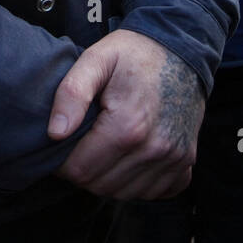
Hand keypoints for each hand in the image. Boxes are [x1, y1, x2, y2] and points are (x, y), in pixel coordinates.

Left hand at [47, 29, 205, 200]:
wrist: (181, 49)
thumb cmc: (134, 53)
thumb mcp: (96, 59)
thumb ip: (72, 93)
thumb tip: (55, 133)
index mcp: (128, 125)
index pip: (80, 170)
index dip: (62, 161)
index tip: (61, 141)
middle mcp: (155, 149)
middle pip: (100, 185)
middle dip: (83, 169)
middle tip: (81, 141)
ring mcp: (174, 158)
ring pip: (124, 193)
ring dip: (107, 177)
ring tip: (102, 146)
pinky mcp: (186, 162)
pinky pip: (153, 192)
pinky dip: (136, 181)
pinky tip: (128, 156)